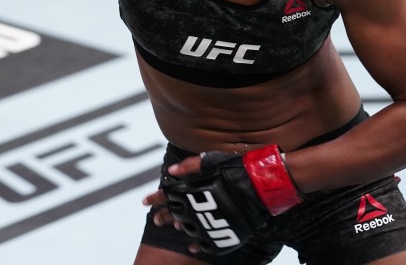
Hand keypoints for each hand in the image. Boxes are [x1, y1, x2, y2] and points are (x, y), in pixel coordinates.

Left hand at [153, 145, 301, 255]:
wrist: (261, 185)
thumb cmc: (235, 168)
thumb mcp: (210, 160)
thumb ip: (189, 166)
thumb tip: (171, 171)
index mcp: (190, 190)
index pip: (166, 196)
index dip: (154, 199)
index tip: (144, 202)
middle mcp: (196, 209)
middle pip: (174, 214)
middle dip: (163, 216)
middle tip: (156, 220)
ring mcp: (209, 224)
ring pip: (188, 230)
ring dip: (180, 228)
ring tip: (176, 228)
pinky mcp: (223, 235)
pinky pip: (206, 245)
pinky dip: (198, 246)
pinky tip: (193, 246)